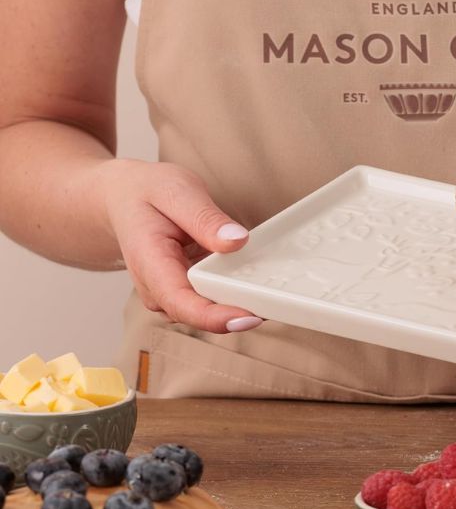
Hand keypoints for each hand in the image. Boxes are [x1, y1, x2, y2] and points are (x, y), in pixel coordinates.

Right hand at [99, 159, 262, 332]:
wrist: (122, 198)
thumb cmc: (147, 192)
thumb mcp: (176, 190)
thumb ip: (205, 218)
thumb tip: (237, 241)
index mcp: (150, 263)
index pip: (182, 302)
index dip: (216, 317)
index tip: (251, 317)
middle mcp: (157, 288)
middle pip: (200, 315)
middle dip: (238, 313)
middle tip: (280, 304)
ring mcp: (170, 294)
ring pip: (208, 312)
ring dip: (240, 306)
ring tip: (275, 296)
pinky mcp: (184, 292)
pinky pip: (211, 301)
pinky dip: (235, 295)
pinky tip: (259, 286)